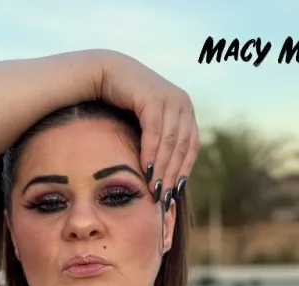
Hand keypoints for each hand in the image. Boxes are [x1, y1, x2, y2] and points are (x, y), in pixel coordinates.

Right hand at [98, 50, 199, 202]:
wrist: (107, 75)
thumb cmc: (126, 105)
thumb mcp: (149, 125)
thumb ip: (162, 143)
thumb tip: (167, 176)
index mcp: (186, 112)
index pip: (191, 148)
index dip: (183, 172)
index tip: (174, 193)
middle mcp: (183, 104)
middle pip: (182, 147)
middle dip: (172, 175)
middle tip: (163, 197)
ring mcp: (170, 99)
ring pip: (170, 142)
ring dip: (162, 168)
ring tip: (154, 189)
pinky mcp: (153, 98)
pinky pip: (155, 132)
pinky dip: (151, 153)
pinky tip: (145, 169)